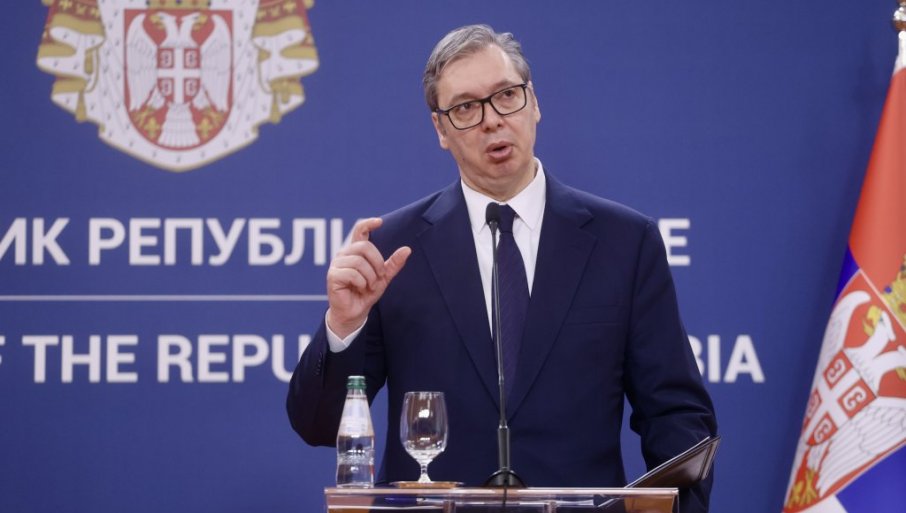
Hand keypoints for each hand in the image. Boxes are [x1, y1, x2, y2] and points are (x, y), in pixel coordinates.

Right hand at [325, 217, 410, 338]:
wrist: (355, 312)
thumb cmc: (366, 293)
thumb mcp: (383, 277)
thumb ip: (393, 264)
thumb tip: (407, 249)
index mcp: (355, 251)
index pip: (359, 231)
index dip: (368, 224)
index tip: (379, 221)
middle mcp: (344, 254)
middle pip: (365, 247)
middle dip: (377, 263)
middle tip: (378, 278)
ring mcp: (336, 264)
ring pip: (359, 262)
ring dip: (370, 277)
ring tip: (368, 286)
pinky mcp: (332, 275)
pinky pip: (352, 273)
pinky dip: (361, 283)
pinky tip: (359, 289)